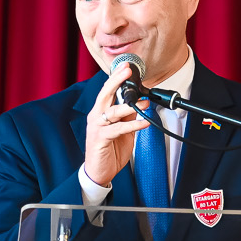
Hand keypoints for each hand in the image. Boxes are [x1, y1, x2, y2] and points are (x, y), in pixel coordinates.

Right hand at [82, 67, 149, 188]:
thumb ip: (127, 117)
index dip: (116, 78)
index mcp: (100, 112)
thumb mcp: (122, 131)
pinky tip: (144, 123)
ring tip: (144, 103)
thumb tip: (139, 104)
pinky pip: (118, 129)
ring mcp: (97, 127)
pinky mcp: (101, 139)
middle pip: (105, 94)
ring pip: (112, 111)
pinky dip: (133, 125)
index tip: (126, 67)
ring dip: (130, 106)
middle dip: (117, 81)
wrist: (99, 172)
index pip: (108, 91)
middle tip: (127, 71)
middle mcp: (96, 117)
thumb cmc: (109, 151)